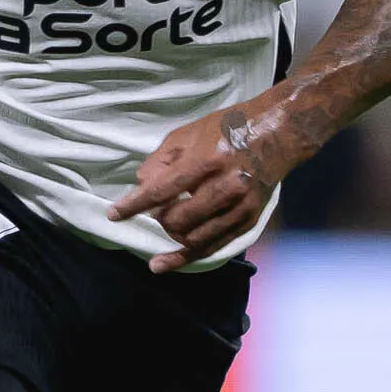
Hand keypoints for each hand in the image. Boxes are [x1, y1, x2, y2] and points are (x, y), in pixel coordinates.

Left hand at [109, 96, 297, 272]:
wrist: (276, 133)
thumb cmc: (227, 128)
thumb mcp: (188, 133)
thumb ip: (161, 159)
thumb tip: (140, 185)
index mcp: (207, 159)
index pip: (162, 189)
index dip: (134, 205)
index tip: (114, 215)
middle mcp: (225, 185)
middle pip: (177, 219)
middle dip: (158, 219)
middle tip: (153, 212)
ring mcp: (239, 206)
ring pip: (193, 238)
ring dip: (170, 237)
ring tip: (162, 228)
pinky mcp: (248, 220)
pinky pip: (213, 246)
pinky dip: (186, 256)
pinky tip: (167, 262)